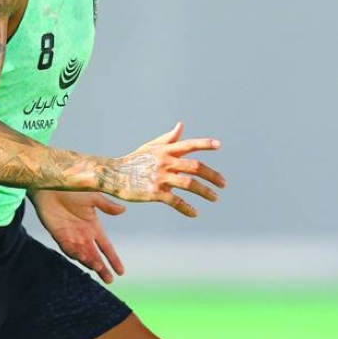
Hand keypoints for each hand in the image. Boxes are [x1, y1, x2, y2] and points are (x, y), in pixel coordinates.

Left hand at [29, 189, 125, 283]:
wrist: (51, 185)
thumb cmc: (72, 188)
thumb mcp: (93, 197)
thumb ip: (107, 206)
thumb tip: (123, 210)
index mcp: (94, 227)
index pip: (106, 247)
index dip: (113, 259)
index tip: (121, 272)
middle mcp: (83, 235)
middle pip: (95, 256)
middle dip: (102, 268)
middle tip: (109, 280)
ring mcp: (71, 237)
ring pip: (82, 255)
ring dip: (90, 262)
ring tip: (98, 268)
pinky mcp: (59, 235)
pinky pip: (68, 249)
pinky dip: (75, 254)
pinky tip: (82, 257)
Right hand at [99, 121, 224, 216]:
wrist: (113, 176)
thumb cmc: (133, 161)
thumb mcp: (150, 147)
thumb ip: (168, 138)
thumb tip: (181, 125)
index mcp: (165, 150)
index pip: (189, 145)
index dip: (204, 144)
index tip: (219, 146)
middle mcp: (165, 162)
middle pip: (195, 167)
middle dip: (212, 175)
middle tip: (224, 184)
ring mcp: (160, 177)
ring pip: (189, 184)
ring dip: (205, 192)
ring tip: (215, 198)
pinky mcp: (154, 193)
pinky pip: (175, 201)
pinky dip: (187, 208)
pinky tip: (194, 213)